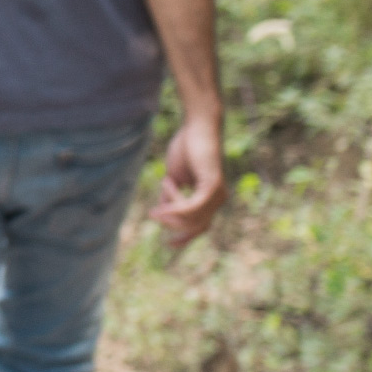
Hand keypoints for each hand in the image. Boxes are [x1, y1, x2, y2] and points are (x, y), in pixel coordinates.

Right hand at [149, 114, 226, 248]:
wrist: (198, 126)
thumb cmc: (187, 147)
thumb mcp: (175, 176)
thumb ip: (171, 195)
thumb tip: (161, 211)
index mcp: (211, 198)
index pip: (201, 226)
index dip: (185, 238)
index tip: (169, 245)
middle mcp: (218, 199)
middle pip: (196, 226)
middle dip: (173, 225)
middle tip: (153, 214)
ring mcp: (218, 194)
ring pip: (192, 218)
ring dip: (171, 210)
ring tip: (160, 193)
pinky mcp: (213, 186)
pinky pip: (193, 207)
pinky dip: (176, 206)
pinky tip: (163, 196)